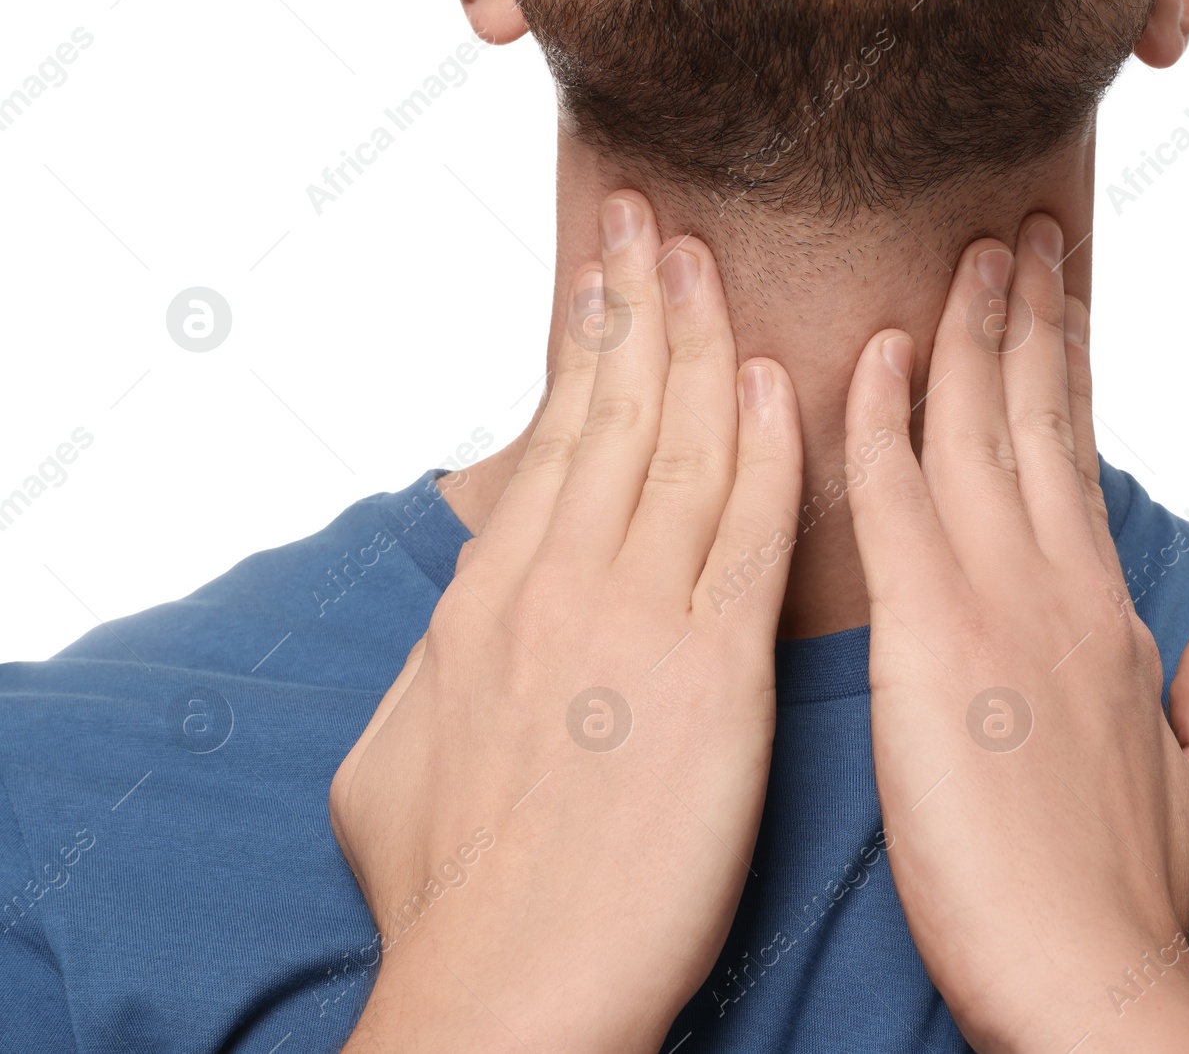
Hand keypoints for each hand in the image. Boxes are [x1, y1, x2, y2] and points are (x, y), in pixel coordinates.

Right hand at [329, 191, 803, 1051]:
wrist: (506, 994)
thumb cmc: (450, 900)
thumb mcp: (395, 760)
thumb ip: (437, 669)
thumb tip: (458, 622)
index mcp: (485, 603)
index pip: (551, 446)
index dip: (584, 354)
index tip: (603, 286)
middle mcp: (555, 588)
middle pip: (611, 416)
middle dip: (636, 307)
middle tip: (653, 221)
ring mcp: (634, 622)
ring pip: (681, 450)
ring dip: (702, 345)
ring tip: (713, 263)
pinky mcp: (714, 678)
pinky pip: (750, 533)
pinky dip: (767, 449)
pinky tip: (782, 383)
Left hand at [843, 217, 1188, 1051]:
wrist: (1088, 981)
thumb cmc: (1131, 913)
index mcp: (1111, 624)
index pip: (1074, 475)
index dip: (1063, 387)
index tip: (1054, 317)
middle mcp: (1062, 591)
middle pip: (1038, 424)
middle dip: (1029, 321)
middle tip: (1018, 240)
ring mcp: (1002, 604)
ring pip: (978, 432)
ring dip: (969, 332)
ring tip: (968, 252)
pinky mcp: (932, 639)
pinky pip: (896, 496)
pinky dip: (881, 416)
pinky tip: (868, 351)